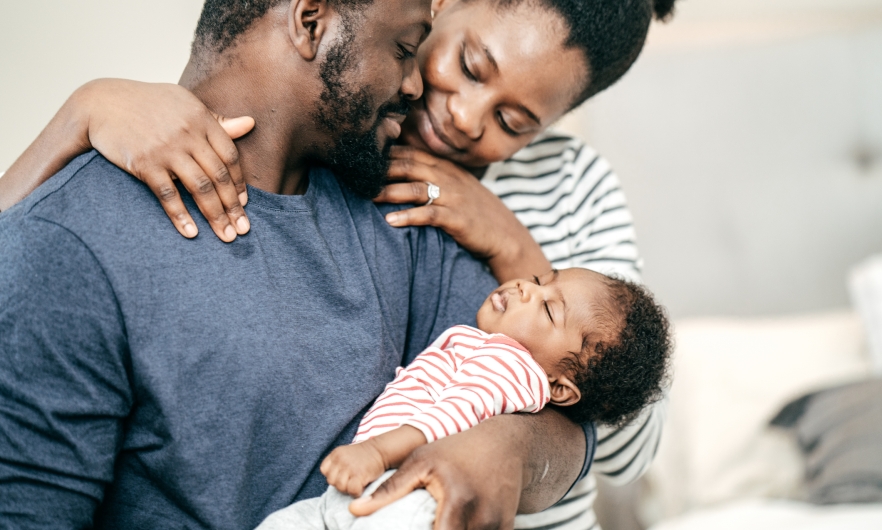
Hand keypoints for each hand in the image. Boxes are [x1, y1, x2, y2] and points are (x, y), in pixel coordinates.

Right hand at [81, 79, 254, 241]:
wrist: (101, 103)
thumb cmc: (148, 103)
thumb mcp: (185, 103)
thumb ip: (217, 120)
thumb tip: (251, 124)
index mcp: (201, 119)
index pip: (230, 155)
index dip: (239, 182)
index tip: (244, 204)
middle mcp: (188, 133)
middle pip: (219, 176)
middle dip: (233, 207)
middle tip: (243, 229)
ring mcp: (167, 149)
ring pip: (200, 188)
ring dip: (215, 215)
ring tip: (226, 236)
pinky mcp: (145, 162)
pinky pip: (168, 194)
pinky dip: (181, 216)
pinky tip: (192, 232)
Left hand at [320, 443, 386, 497]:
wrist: (382, 450)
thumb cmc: (365, 457)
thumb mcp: (346, 455)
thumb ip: (337, 466)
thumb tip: (333, 482)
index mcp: (336, 453)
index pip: (324, 470)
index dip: (334, 475)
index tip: (345, 474)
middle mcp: (340, 459)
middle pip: (331, 481)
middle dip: (341, 483)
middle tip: (353, 479)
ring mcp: (349, 466)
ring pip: (340, 487)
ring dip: (349, 489)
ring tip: (358, 481)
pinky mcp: (358, 474)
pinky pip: (352, 490)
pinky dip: (357, 492)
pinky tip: (363, 486)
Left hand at [349, 412, 583, 529]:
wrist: (503, 443)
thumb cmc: (456, 450)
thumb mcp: (420, 461)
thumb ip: (389, 489)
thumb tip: (355, 510)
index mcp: (457, 499)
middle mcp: (481, 515)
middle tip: (428, 523)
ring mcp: (497, 522)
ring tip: (441, 521)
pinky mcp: (506, 526)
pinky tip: (460, 523)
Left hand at [374, 146, 550, 282]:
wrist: (504, 234)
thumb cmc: (474, 211)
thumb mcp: (456, 186)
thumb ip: (432, 175)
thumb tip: (399, 171)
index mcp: (445, 167)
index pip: (410, 154)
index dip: (385, 155)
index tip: (361, 159)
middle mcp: (448, 177)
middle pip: (409, 166)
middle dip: (382, 169)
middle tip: (356, 175)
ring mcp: (453, 197)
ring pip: (416, 188)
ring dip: (390, 191)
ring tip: (368, 195)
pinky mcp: (457, 218)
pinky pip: (429, 214)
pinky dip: (408, 216)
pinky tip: (390, 221)